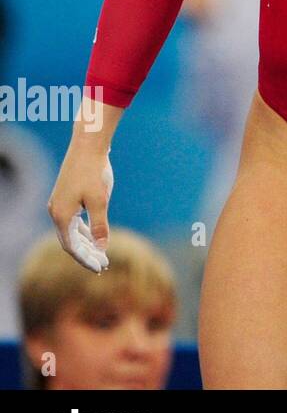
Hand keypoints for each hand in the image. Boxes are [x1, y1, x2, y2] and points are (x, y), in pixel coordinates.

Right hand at [47, 145, 113, 272]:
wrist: (88, 145)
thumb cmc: (95, 172)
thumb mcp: (100, 200)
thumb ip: (100, 225)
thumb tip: (102, 248)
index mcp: (61, 216)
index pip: (72, 247)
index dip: (86, 259)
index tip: (101, 267)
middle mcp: (56, 212)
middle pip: (70, 241)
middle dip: (86, 254)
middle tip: (104, 264)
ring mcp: (59, 204)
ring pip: (71, 231)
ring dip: (85, 243)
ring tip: (101, 254)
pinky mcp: (65, 197)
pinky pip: (73, 221)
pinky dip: (83, 230)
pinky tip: (94, 236)